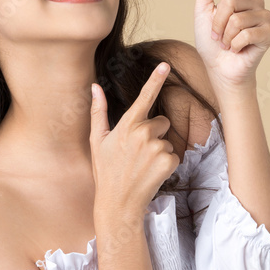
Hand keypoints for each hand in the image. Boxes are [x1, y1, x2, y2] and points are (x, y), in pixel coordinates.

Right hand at [89, 63, 179, 218]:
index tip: (166, 65)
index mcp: (126, 125)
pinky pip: (174, 155)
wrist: (118, 204)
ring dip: (159, 151)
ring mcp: (157, 147)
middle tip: (138, 152)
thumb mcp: (97, 141)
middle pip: (161, 121)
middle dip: (154, 133)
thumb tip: (95, 87)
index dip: (156, 79)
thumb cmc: (106, 172)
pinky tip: (151, 173)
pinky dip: (166, 164)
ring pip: (167, 140)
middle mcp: (143, 133)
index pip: (144, 97)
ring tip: (142, 165)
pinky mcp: (168, 161)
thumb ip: (98, 112)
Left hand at [194, 0, 269, 89]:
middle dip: (218, 20)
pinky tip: (238, 49)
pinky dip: (235, 44)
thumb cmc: (211, 43)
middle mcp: (256, 3)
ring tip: (228, 43)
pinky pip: (247, 33)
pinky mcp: (269, 34)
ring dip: (225, 35)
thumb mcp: (203, 11)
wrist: (219, 68)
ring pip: (238, 18)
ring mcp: (265, 18)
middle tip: (219, 34)